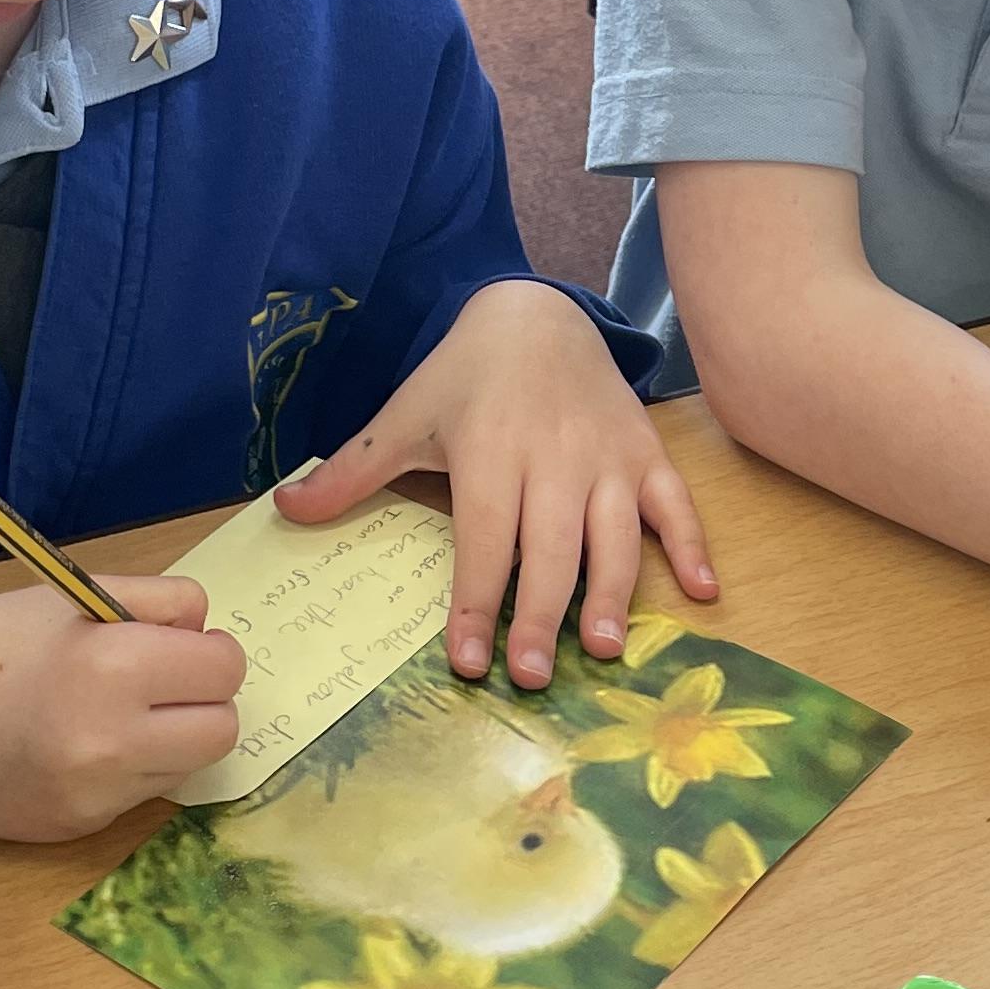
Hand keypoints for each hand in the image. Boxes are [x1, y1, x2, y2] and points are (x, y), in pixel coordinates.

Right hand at [0, 570, 245, 840]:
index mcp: (115, 666)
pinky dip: (130, 769)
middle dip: (203, 700)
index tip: (180, 646)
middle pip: (223, 728)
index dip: (208, 651)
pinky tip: (84, 747)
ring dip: (171, 738)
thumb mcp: (71, 595)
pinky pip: (142, 794)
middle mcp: (115, 740)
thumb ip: (157, 602)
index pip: (224, 668)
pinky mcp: (80, 826)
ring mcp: (99, 793)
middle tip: (161, 681)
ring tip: (116, 713)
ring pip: (189, 766)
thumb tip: (208, 629)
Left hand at [276, 277, 718, 684]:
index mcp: (490, 452)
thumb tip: (284, 512)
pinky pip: (676, 504)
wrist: (537, 312)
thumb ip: (353, 471)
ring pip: (614, 536)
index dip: (477, 601)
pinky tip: (705, 593)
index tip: (467, 660)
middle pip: (550, 549)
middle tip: (530, 676)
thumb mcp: (405, 414)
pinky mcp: (645, 454)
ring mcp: (606, 457)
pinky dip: (693, 545)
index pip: (485, 540)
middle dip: (540, 614)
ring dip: (612, 595)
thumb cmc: (465, 376)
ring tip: (604, 650)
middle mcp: (553, 458)